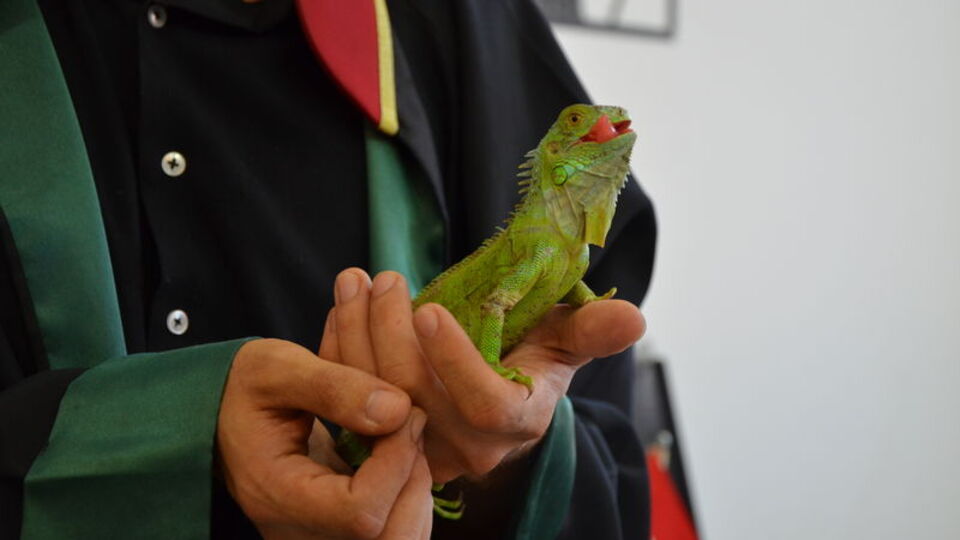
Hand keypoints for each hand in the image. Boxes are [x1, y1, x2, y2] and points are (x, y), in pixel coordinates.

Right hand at [217, 338, 433, 538]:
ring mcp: (314, 539)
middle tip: (410, 427)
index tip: (402, 411)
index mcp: (276, 494)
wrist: (220, 412)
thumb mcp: (276, 367)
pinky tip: (400, 457)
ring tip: (406, 439)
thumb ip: (333, 386)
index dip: (396, 463)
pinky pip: (392, 534)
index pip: (360, 512)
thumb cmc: (243, 386)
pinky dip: (410, 498)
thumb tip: (397, 411)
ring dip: (417, 490)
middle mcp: (295, 532)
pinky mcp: (332, 534)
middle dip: (415, 481)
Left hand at [327, 269, 644, 483]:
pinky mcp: (385, 441)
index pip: (483, 406)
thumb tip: (635, 317)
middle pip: (416, 398)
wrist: (493, 398)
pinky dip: (339, 352)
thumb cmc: (531, 360)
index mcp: (517, 422)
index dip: (454, 361)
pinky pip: (349, 403)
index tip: (429, 309)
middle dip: (389, 333)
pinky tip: (340, 309)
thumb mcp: (564, 342)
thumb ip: (593, 331)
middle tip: (383, 280)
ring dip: (356, 335)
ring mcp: (423, 449)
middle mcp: (468, 448)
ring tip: (354, 281)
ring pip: (375, 399)